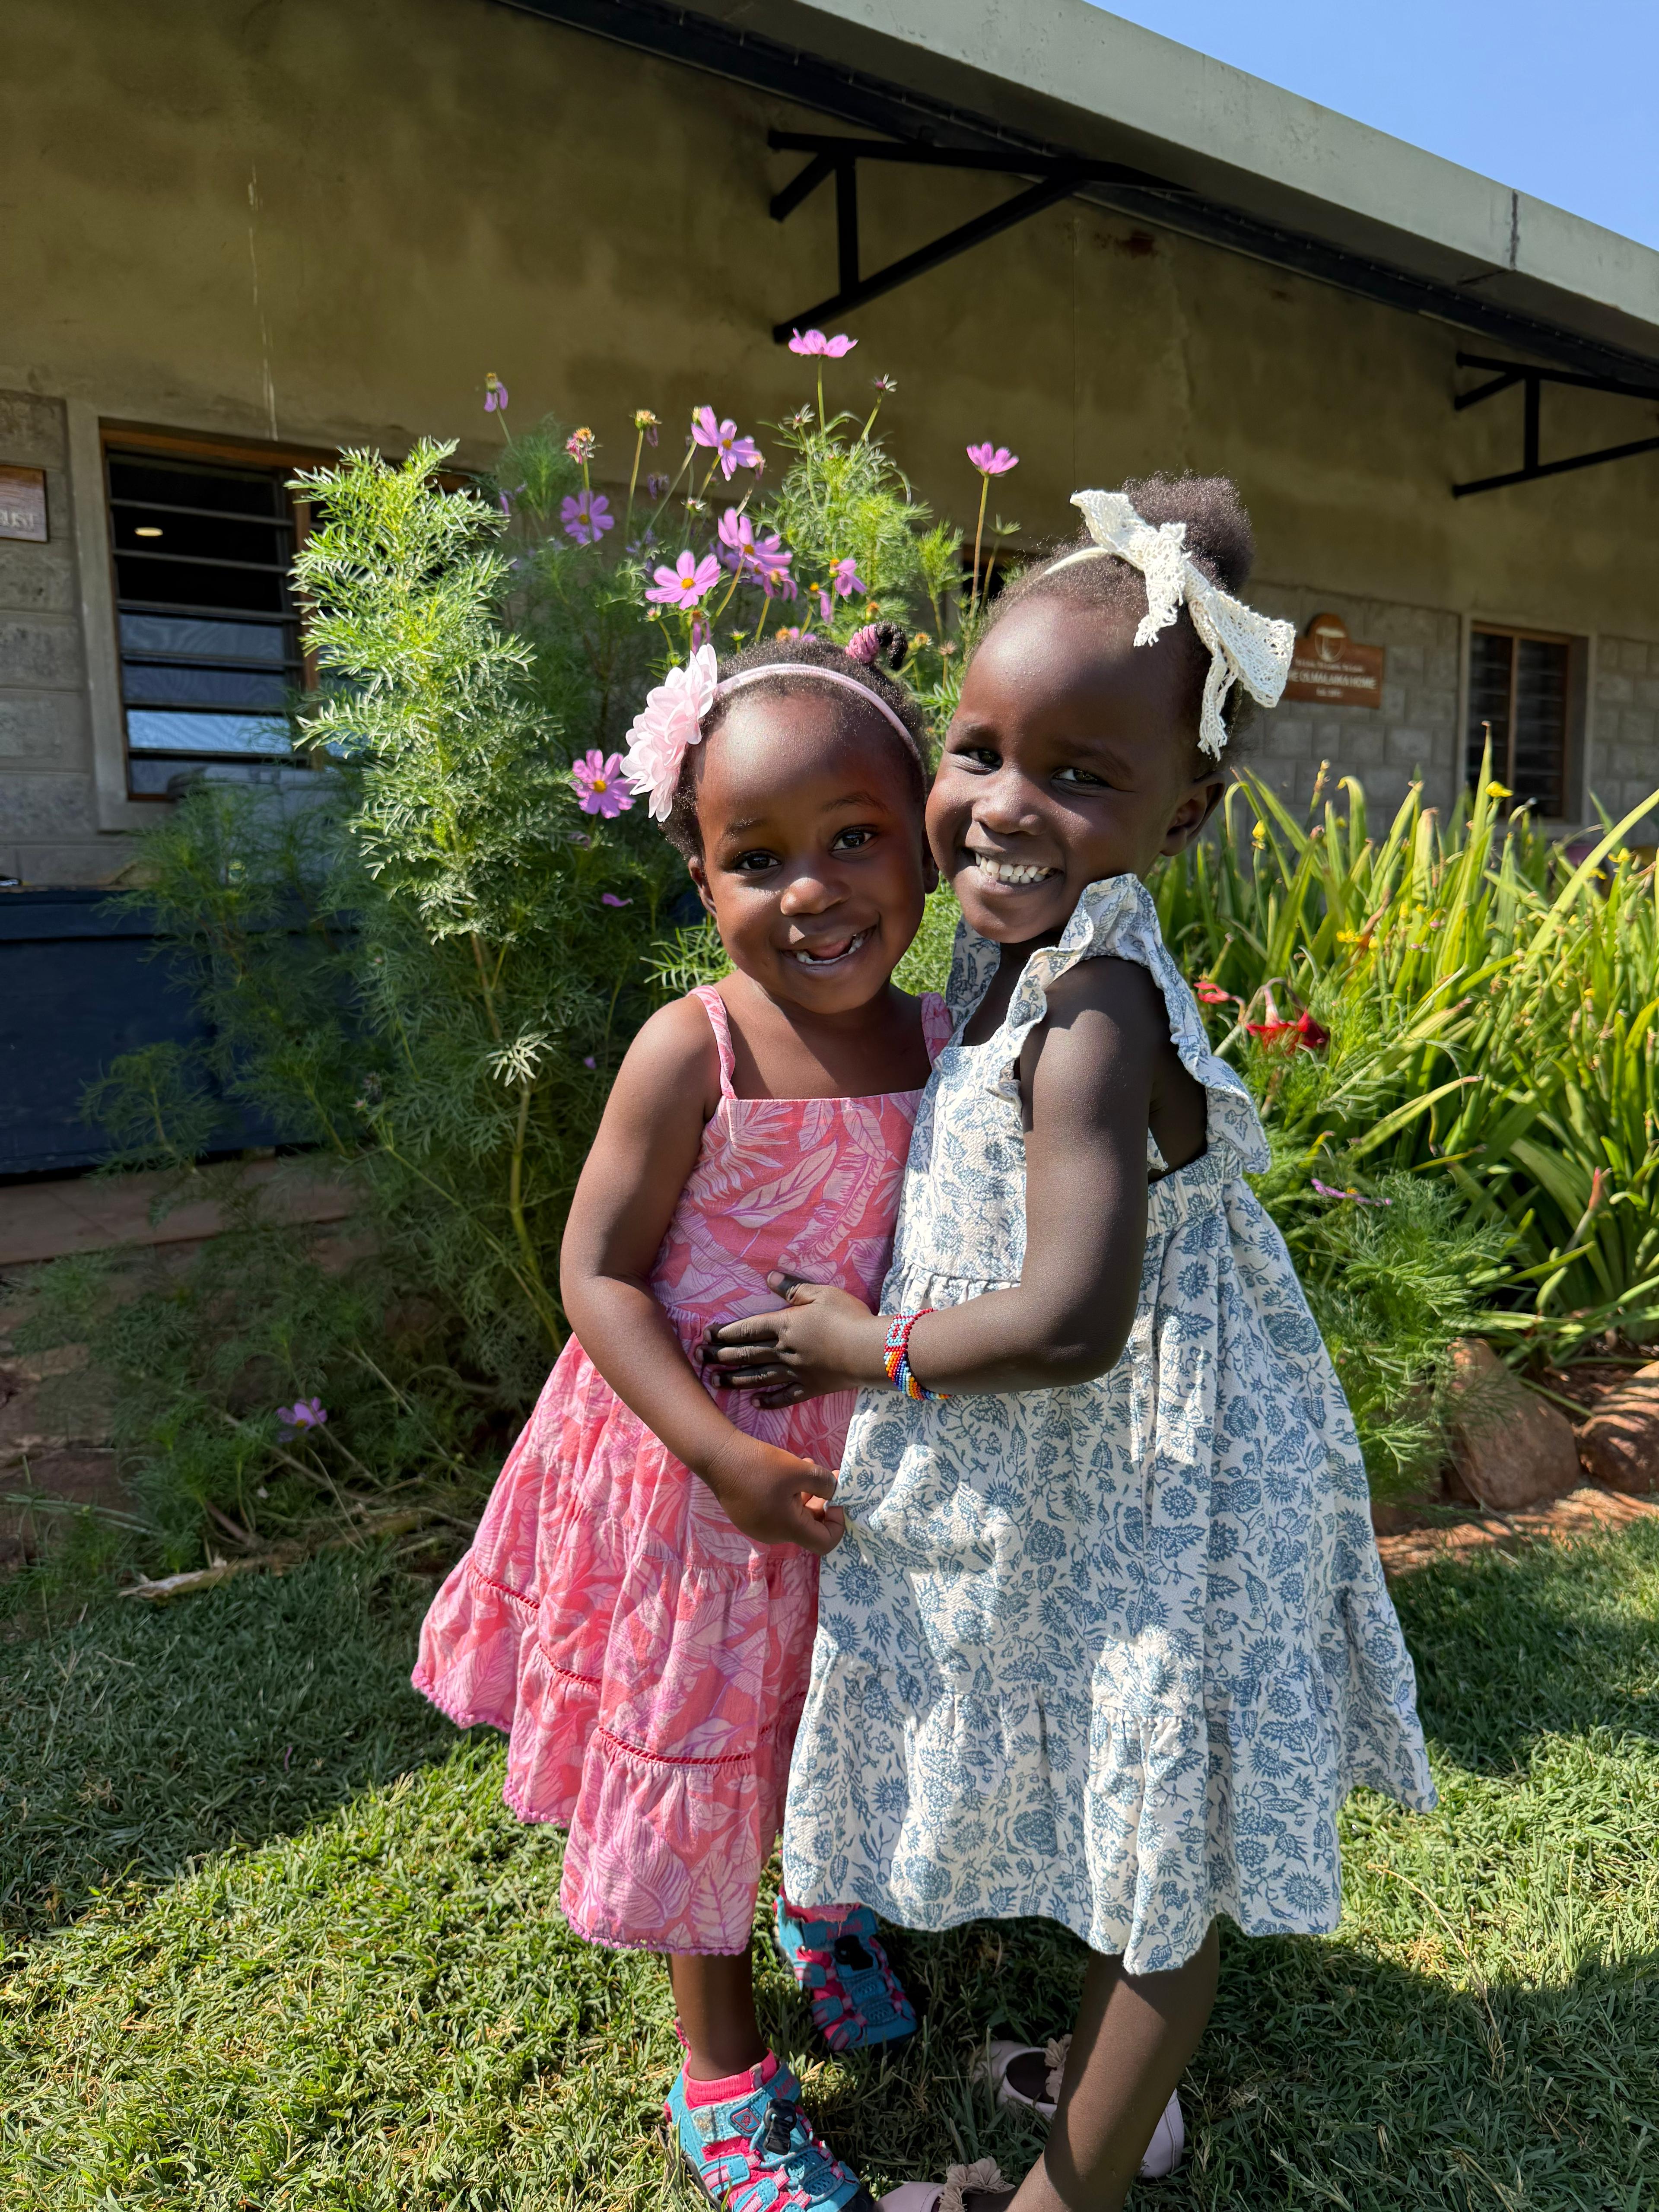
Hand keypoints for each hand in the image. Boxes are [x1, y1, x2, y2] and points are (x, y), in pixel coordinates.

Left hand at [700, 1273, 887, 1406]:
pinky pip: (785, 1397)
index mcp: (785, 1325)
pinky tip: (755, 1403)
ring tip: (714, 1382)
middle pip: (747, 1354)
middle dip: (721, 1356)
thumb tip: (769, 1278)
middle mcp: (784, 1351)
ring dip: (735, 1379)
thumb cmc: (848, 1317)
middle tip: (700, 1358)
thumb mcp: (822, 1293)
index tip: (706, 1334)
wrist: (870, 1351)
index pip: (748, 1328)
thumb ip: (794, 1288)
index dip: (726, 1331)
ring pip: (759, 1377)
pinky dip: (768, 1401)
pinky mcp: (810, 1388)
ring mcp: (796, 1372)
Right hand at [701, 1432, 845, 1553]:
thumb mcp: (800, 1469)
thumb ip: (825, 1483)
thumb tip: (835, 1492)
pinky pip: (778, 1511)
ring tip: (808, 1466)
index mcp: (788, 1529)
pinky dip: (789, 1495)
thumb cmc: (760, 1465)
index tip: (837, 1499)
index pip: (825, 1543)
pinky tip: (788, 1472)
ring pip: (794, 1517)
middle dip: (823, 1503)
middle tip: (829, 1476)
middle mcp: (774, 1535)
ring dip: (806, 1495)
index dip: (838, 1524)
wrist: (718, 1457)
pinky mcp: (749, 1516)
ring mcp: (759, 1527)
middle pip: (809, 1528)